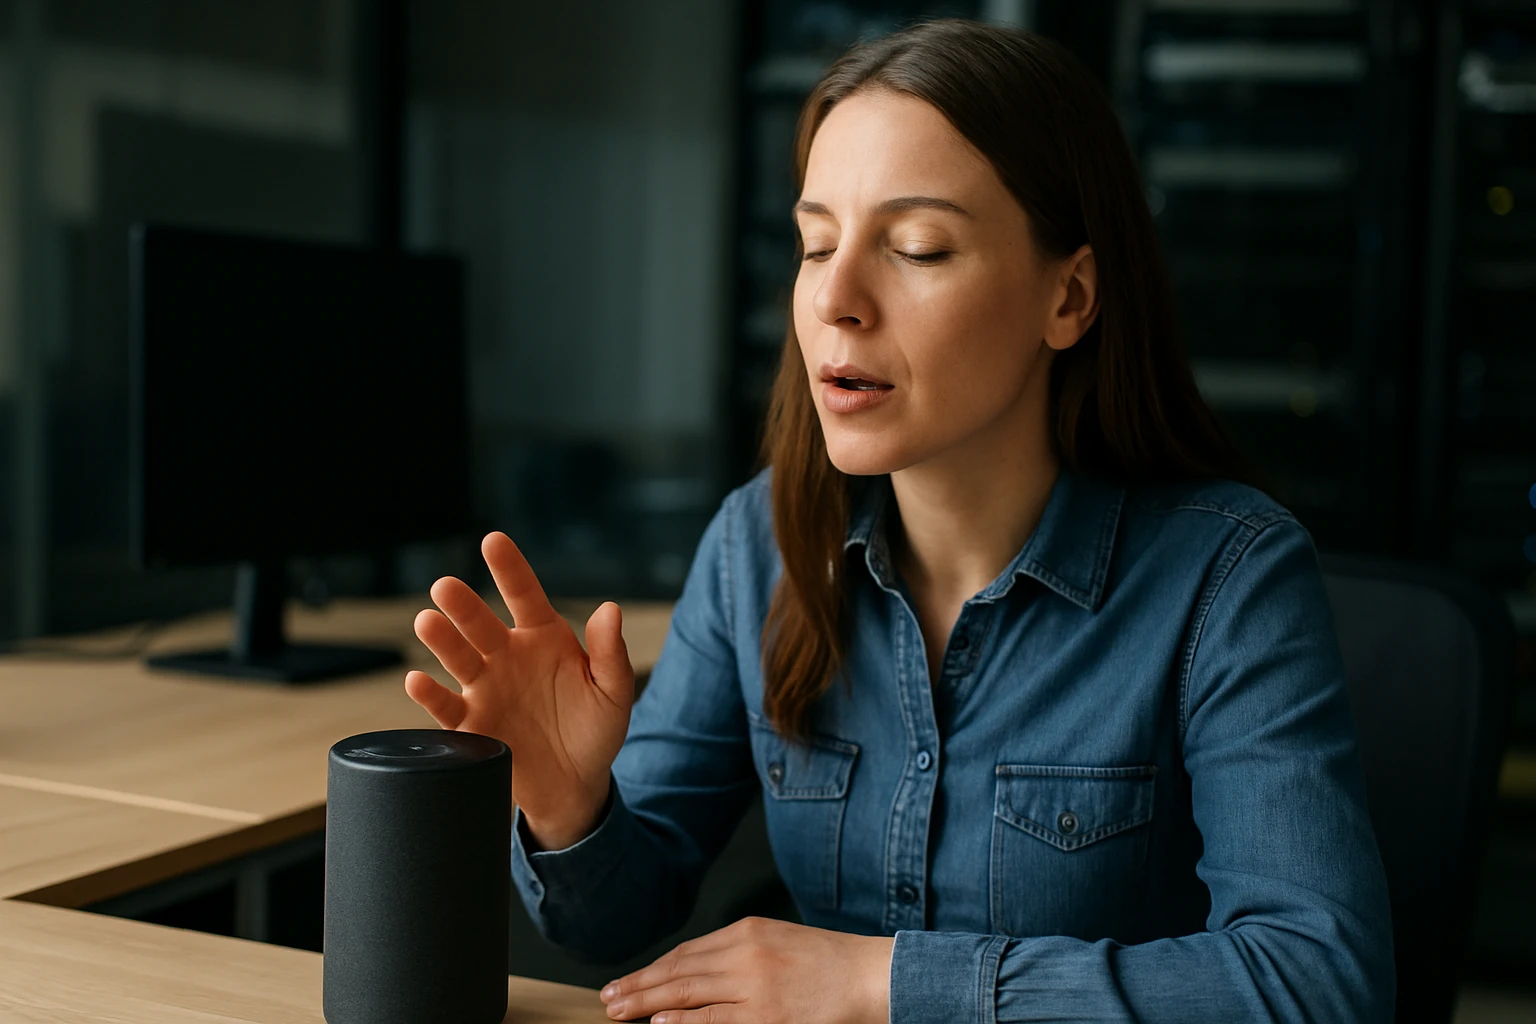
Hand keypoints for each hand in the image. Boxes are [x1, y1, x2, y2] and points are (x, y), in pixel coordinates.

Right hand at [404, 532, 632, 849]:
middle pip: (481, 623)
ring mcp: (486, 688)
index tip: (493, 541)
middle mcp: (508, 656)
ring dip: (441, 640)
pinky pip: (446, 707)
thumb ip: (609, 653)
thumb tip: (610, 610)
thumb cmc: (596, 730)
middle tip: (445, 586)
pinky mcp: (471, 725)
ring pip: (458, 658)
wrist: (574, 784)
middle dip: (463, 604)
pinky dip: (430, 695)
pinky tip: (417, 680)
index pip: (524, 595)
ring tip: (427, 622)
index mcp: (544, 638)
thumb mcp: (613, 692)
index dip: (509, 568)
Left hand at [599, 917, 893, 1023]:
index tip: (630, 981)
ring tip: (618, 1011)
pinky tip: (658, 1023)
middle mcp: (745, 954)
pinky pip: (715, 1020)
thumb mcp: (778, 943)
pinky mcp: (766, 1016)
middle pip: (678, 971)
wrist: (870, 976)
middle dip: (638, 986)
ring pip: (686, 994)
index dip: (654, 969)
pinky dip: (683, 1021)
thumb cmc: (828, 964)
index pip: (687, 953)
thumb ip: (739, 952)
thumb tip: (694, 973)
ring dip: (646, 1003)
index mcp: (748, 931)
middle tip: (607, 998)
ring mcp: (754, 986)